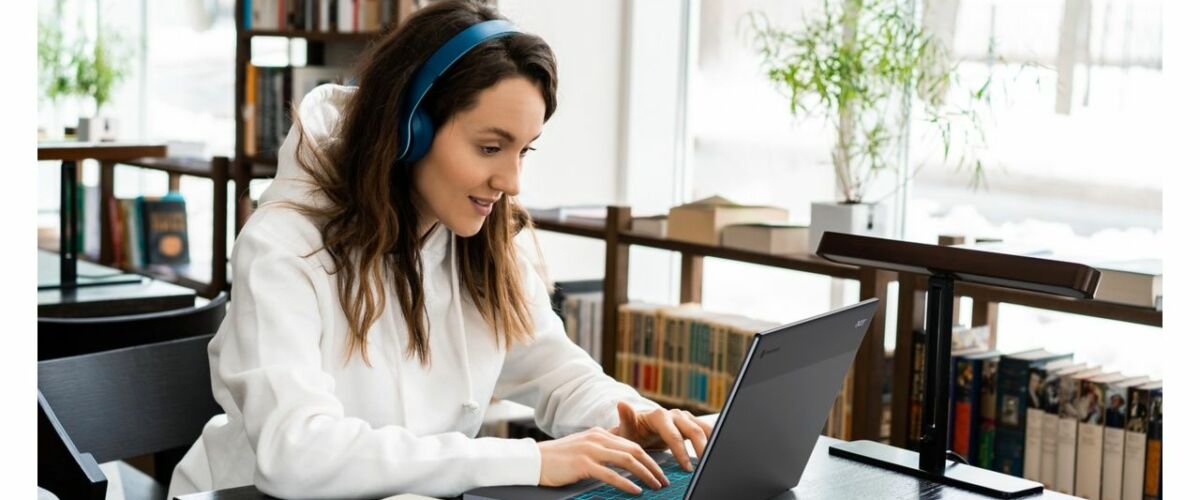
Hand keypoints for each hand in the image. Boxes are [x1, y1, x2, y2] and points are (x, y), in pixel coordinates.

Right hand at [536, 427, 670, 494]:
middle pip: (634, 450)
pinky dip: (626, 482)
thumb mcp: (583, 448)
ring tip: (655, 485)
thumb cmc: (558, 459)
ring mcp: (591, 450)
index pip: (631, 443)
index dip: (648, 457)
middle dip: (652, 465)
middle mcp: (597, 438)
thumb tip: (621, 464)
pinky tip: (635, 490)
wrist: (534, 460)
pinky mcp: (583, 464)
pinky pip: (611, 474)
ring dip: (645, 474)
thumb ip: (601, 451)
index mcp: (599, 434)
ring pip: (627, 460)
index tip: (658, 470)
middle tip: (663, 479)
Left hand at [607, 401, 713, 471]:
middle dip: (701, 449)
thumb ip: (626, 419)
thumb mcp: (626, 430)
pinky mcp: (691, 424)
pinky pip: (706, 431)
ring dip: (710, 444)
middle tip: (704, 466)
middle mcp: (674, 414)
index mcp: (659, 416)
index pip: (674, 435)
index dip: (681, 452)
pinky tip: (715, 453)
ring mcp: (684, 418)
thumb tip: (622, 403)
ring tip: (713, 460)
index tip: (687, 468)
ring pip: (703, 429)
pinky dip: (712, 441)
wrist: (639, 430)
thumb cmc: (632, 433)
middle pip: (693, 430)